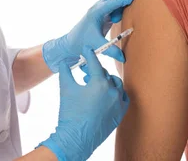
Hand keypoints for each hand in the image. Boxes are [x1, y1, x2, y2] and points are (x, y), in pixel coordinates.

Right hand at [39, 46, 128, 160]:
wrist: (76, 138)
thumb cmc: (70, 113)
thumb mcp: (66, 89)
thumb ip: (66, 72)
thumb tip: (64, 62)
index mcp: (99, 83)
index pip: (95, 63)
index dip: (90, 55)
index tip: (87, 49)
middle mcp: (112, 91)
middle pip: (105, 74)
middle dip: (95, 71)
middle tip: (86, 73)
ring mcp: (118, 103)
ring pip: (116, 84)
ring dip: (107, 81)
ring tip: (95, 84)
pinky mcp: (120, 113)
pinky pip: (123, 98)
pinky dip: (117, 93)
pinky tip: (107, 93)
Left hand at [42, 0, 134, 72]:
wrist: (72, 43)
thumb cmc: (82, 43)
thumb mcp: (96, 46)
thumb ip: (110, 50)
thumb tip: (123, 57)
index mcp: (96, 11)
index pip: (112, 1)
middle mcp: (99, 7)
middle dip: (122, 0)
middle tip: (118, 17)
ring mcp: (101, 9)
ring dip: (121, 5)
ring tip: (115, 19)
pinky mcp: (104, 13)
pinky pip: (116, 4)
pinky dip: (120, 8)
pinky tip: (115, 20)